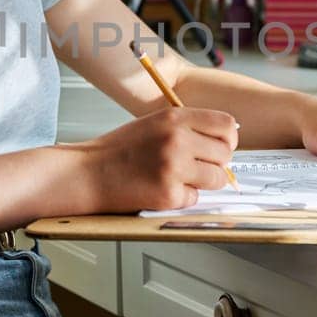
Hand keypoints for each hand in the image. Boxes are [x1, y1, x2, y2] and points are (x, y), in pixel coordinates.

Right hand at [76, 107, 239, 212]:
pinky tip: (161, 188)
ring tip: (179, 178)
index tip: (220, 147)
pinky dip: (182, 197)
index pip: (227, 125)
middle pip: (226, 154)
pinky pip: (195, 198)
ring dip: (203, 182)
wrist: (88, 173)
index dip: (228, 139)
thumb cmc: (120, 150)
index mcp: (174, 117)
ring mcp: (174, 167)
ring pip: (217, 179)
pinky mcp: (168, 194)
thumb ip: (188, 127)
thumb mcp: (154, 123)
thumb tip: (224, 140)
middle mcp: (177, 139)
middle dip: (216, 163)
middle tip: (196, 166)